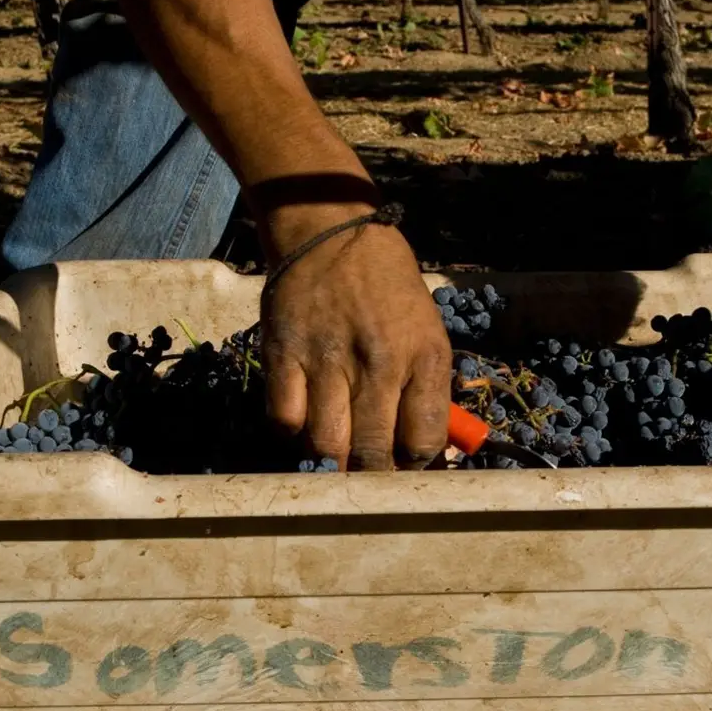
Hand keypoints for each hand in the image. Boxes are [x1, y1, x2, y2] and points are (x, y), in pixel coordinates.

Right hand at [259, 205, 451, 470]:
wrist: (330, 232)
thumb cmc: (387, 286)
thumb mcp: (427, 329)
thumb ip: (427, 389)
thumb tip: (427, 452)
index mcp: (424, 354)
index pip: (425, 439)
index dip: (418, 466)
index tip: (408, 468)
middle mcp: (379, 361)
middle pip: (375, 453)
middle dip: (373, 479)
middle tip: (369, 479)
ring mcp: (328, 359)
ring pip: (327, 446)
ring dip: (333, 464)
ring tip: (337, 463)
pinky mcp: (284, 355)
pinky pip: (284, 421)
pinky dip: (293, 435)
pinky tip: (303, 426)